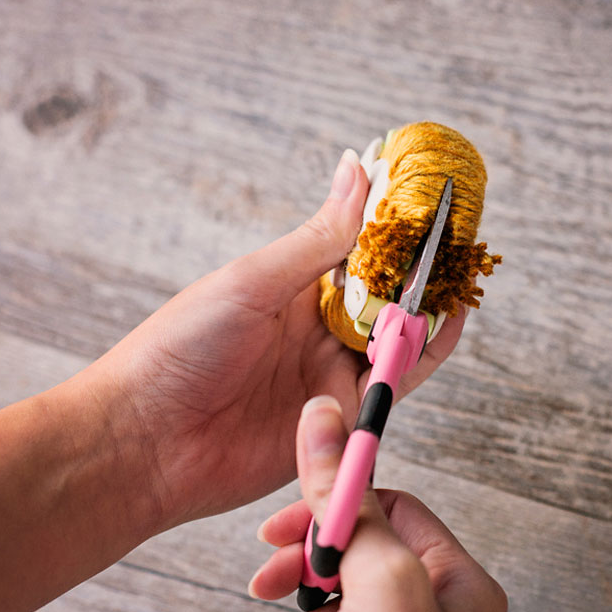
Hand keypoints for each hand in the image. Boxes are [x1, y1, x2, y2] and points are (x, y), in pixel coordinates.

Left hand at [73, 150, 465, 529]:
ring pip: (396, 337)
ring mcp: (328, 372)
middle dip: (421, 268)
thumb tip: (357, 167)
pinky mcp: (339, 418)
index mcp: (290, 289)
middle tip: (462, 237)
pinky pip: (393, 385)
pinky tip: (447, 325)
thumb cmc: (181, 350)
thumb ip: (318, 238)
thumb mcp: (253, 281)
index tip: (429, 193)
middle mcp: (315, 329)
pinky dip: (424, 355)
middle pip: (384, 295)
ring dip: (429, 309)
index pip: (357, 249)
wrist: (148, 443)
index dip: (393, 225)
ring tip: (464, 274)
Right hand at [249, 396, 507, 611]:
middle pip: (361, 553)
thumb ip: (351, 505)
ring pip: (341, 605)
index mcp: (458, 581)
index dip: (336, 505)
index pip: (392, 508)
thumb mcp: (382, 585)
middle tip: (272, 578)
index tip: (287, 519)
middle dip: (312, 564)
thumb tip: (325, 419)